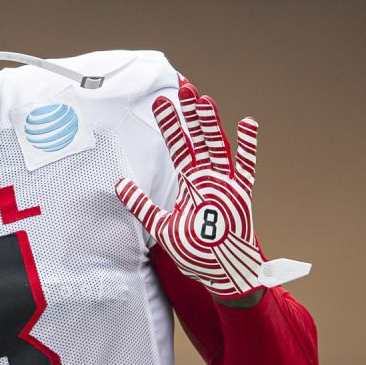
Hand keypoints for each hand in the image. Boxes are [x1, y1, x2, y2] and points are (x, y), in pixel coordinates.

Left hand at [114, 80, 309, 298]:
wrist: (220, 275)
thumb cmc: (195, 252)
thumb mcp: (160, 225)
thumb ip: (141, 204)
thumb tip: (118, 184)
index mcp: (189, 183)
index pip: (177, 147)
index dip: (169, 125)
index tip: (160, 103)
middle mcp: (207, 179)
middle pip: (197, 140)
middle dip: (190, 116)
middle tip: (182, 89)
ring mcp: (226, 184)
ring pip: (218, 146)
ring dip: (211, 124)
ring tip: (203, 100)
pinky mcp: (242, 195)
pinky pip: (246, 166)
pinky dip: (247, 145)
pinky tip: (247, 122)